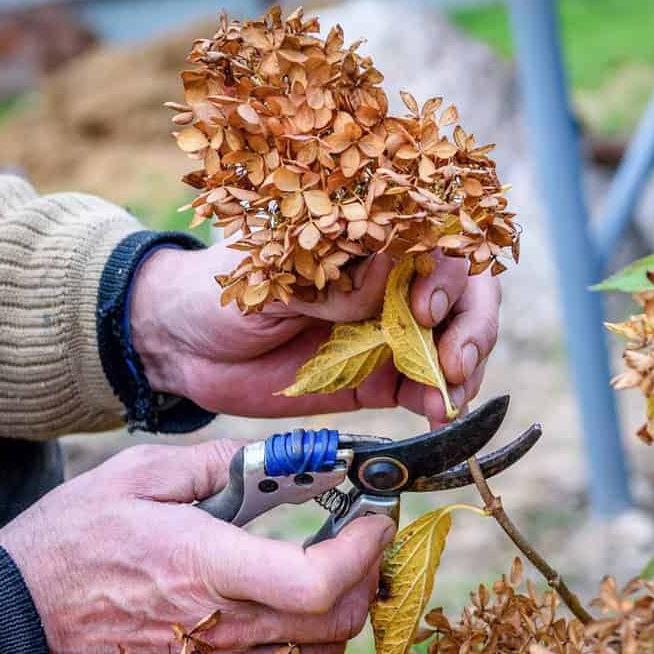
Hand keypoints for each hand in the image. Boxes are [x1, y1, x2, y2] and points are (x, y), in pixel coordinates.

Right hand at [0, 439, 394, 653]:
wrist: (13, 618)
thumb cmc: (69, 542)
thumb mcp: (136, 474)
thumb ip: (216, 463)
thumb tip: (278, 458)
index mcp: (205, 564)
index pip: (317, 581)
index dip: (363, 551)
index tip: (373, 518)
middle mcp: (219, 625)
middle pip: (334, 623)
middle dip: (366, 576)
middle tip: (361, 538)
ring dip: (339, 612)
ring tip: (329, 569)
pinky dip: (303, 653)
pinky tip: (287, 614)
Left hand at [129, 243, 499, 425]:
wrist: (182, 346)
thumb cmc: (223, 288)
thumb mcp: (273, 273)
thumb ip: (332, 280)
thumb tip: (390, 274)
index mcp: (368, 239)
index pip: (435, 241)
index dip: (446, 274)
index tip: (425, 308)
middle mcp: (389, 279)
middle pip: (463, 291)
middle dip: (471, 325)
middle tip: (454, 362)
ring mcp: (388, 329)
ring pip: (453, 340)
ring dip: (465, 367)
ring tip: (450, 396)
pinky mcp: (377, 378)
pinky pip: (424, 388)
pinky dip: (439, 401)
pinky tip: (437, 414)